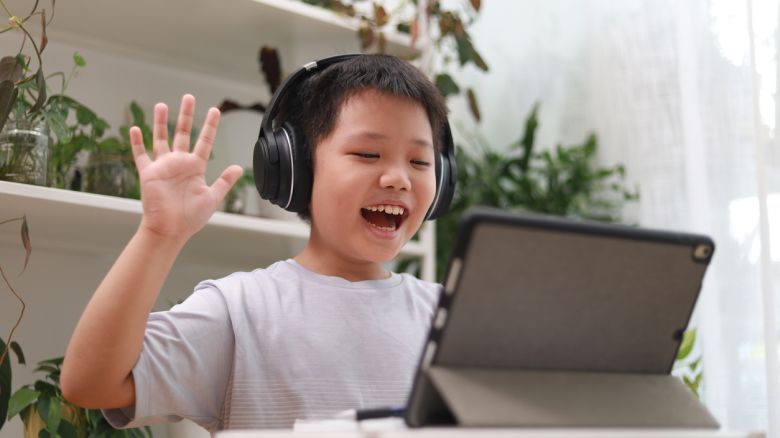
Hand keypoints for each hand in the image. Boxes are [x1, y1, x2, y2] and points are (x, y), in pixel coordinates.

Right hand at [130, 94, 242, 241]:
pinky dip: (136, 142)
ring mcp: (163, 166)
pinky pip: (140, 155)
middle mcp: (179, 163)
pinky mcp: (148, 174)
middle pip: (183, 133)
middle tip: (189, 97)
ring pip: (161, 138)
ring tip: (161, 105)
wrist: (170, 229)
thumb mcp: (212, 197)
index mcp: (196, 167)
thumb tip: (238, 167)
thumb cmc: (191, 217)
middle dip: (186, 115)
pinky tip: (134, 128)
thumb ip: (224, 181)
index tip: (215, 110)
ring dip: (160, 122)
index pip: (204, 141)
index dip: (210, 126)